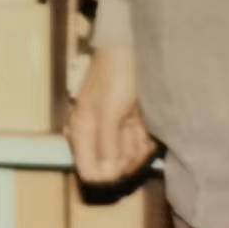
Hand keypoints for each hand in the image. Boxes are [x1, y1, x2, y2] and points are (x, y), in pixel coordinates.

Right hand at [66, 47, 157, 183]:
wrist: (129, 51)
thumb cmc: (115, 77)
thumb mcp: (109, 111)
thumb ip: (106, 144)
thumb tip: (106, 176)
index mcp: (82, 131)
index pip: (88, 172)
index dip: (107, 175)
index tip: (124, 164)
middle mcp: (96, 135)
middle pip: (112, 168)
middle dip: (128, 156)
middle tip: (133, 131)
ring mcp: (114, 132)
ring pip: (128, 158)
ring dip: (138, 146)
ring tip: (138, 121)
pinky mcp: (130, 126)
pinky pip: (139, 147)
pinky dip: (145, 140)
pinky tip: (144, 124)